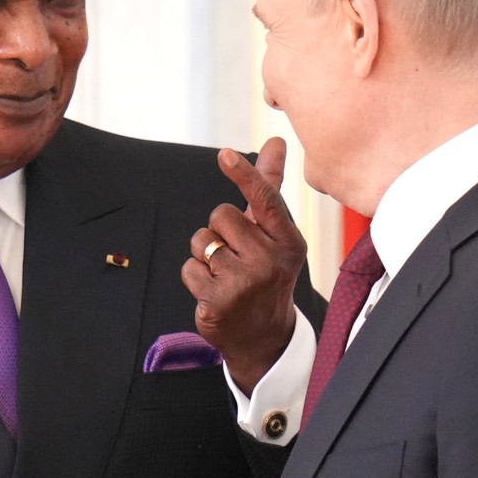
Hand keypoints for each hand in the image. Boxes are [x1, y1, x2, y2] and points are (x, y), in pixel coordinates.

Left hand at [183, 137, 309, 394]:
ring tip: (226, 274)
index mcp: (288, 240)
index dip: (244, 174)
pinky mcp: (219, 299)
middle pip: (222, 215)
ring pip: (202, 240)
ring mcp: (245, 281)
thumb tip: (275, 142)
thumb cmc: (266, 273)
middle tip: (236, 255)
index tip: (225, 155)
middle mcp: (270, 260)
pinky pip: (189, 267)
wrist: (264, 335)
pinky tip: (214, 290)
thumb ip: (270, 188)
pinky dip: (195, 276)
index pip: (264, 199)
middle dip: (220, 230)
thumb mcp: (275, 235)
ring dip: (206, 254)